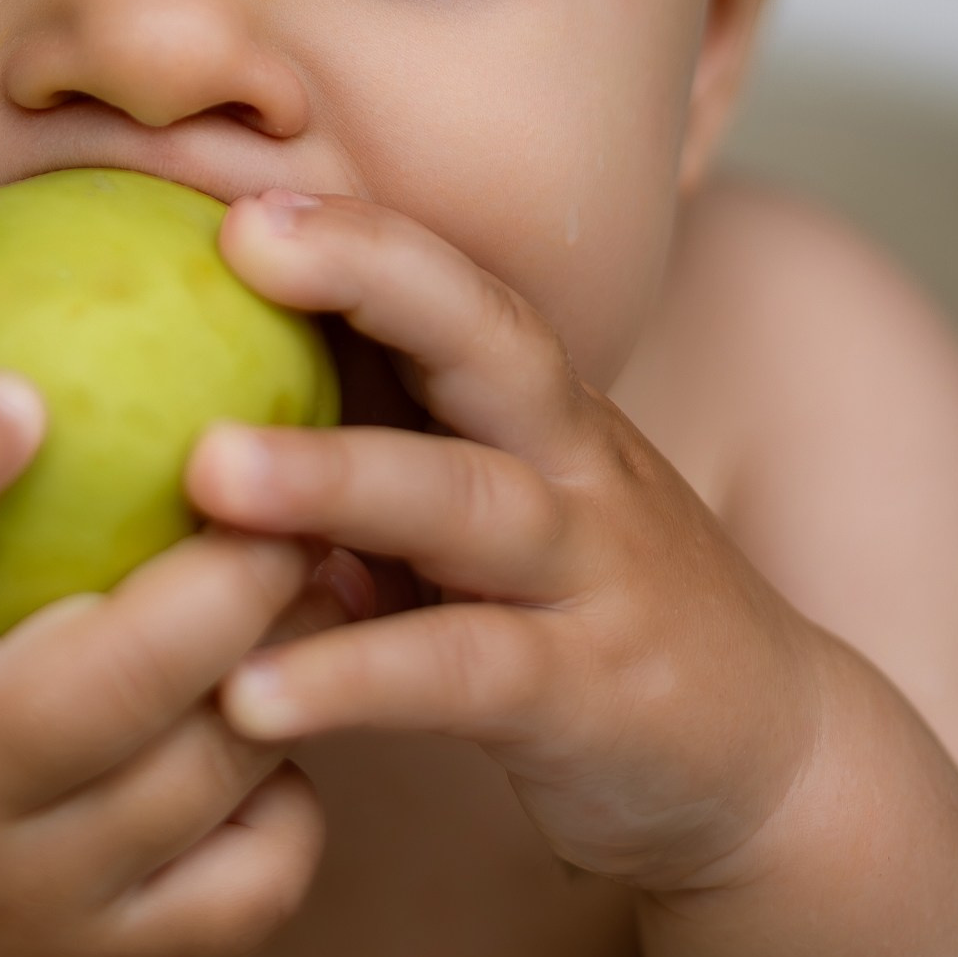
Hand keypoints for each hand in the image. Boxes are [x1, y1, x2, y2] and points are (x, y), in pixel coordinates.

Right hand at [0, 346, 326, 956]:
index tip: (20, 386)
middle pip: (99, 691)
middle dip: (217, 582)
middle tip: (282, 481)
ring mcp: (33, 902)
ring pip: (200, 778)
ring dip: (284, 668)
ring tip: (326, 566)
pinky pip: (250, 888)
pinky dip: (292, 805)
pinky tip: (290, 722)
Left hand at [189, 193, 832, 895]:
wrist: (776, 762)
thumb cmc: (585, 618)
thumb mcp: (489, 520)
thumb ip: (374, 460)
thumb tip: (181, 408)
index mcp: (537, 413)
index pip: (458, 289)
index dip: (361, 232)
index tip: (239, 194)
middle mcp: (571, 468)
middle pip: (489, 341)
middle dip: (370, 275)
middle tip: (238, 240)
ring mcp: (589, 578)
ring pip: (469, 501)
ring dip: (338, 476)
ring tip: (206, 472)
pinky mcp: (590, 698)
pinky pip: (465, 674)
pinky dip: (356, 678)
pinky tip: (247, 696)